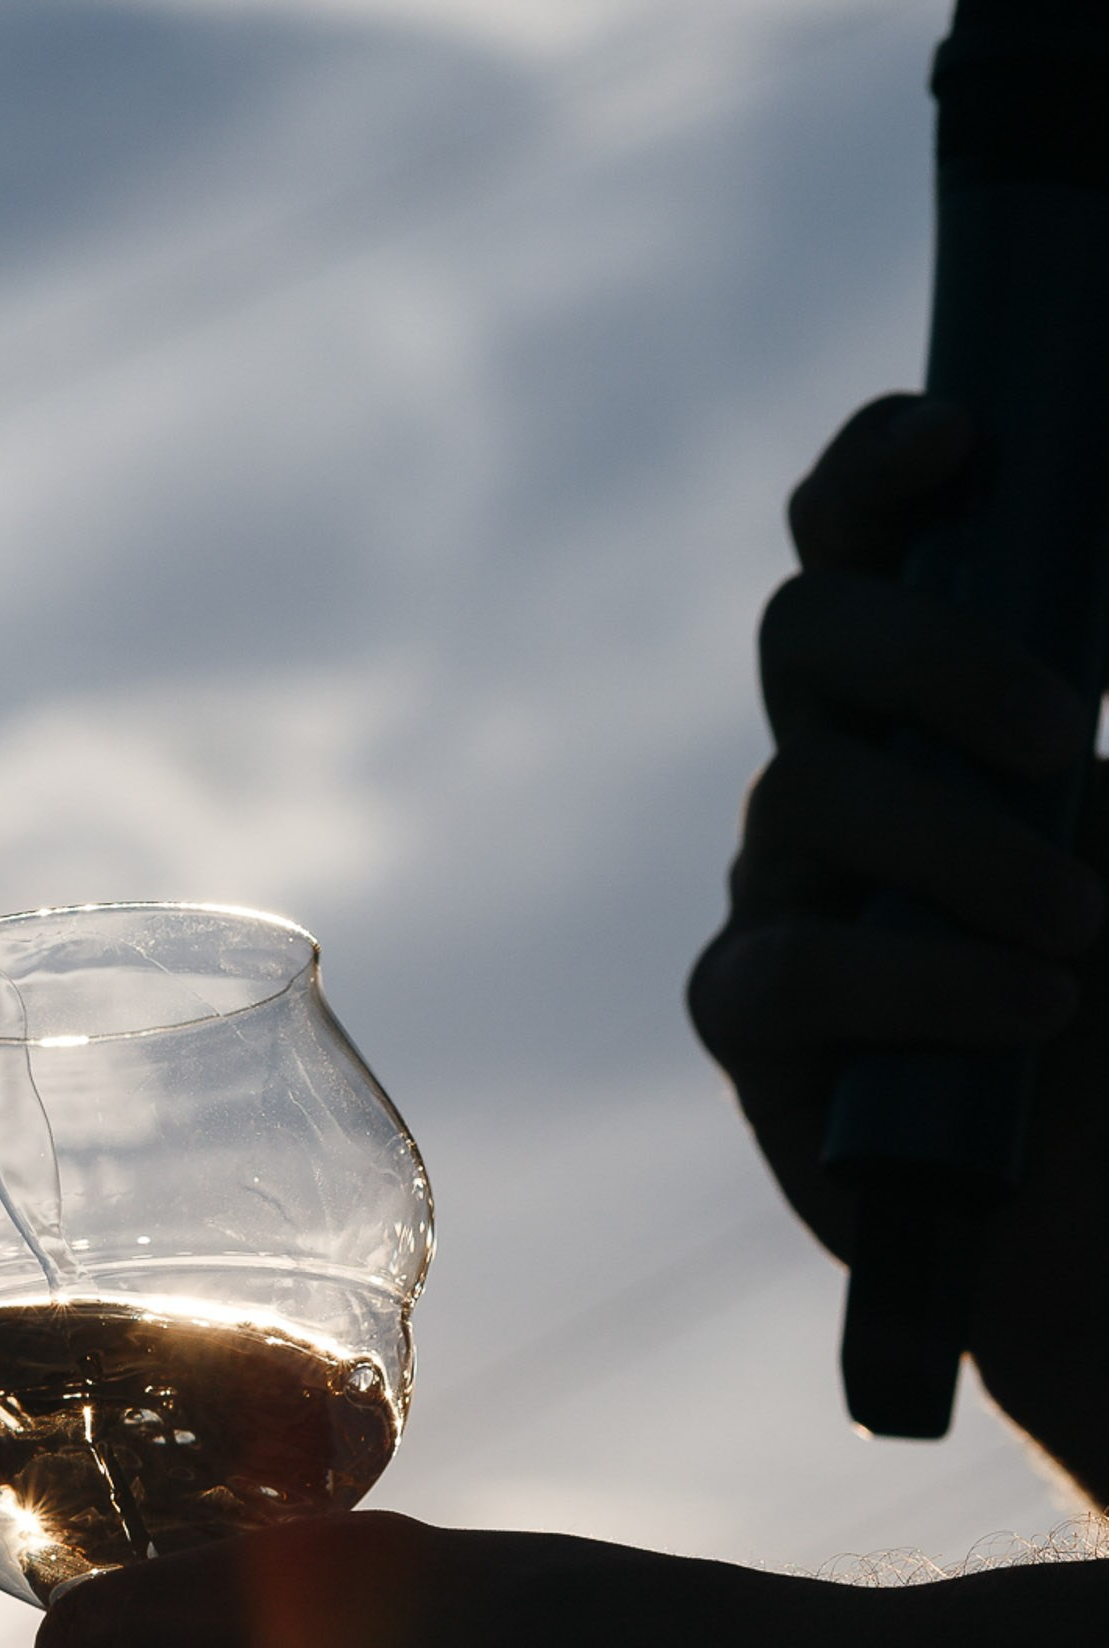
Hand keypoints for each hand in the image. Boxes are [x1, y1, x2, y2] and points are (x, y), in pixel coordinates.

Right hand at [686, 393, 1108, 1497]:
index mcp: (928, 697)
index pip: (856, 542)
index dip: (876, 472)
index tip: (962, 443)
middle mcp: (836, 768)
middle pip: (807, 636)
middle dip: (928, 661)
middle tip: (1059, 737)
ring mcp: (781, 892)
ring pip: (808, 798)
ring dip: (955, 846)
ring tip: (1079, 931)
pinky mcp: (753, 1023)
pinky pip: (794, 967)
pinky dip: (915, 978)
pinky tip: (1029, 1011)